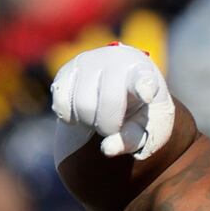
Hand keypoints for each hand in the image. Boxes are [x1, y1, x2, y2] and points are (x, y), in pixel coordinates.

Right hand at [50, 43, 175, 160]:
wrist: (121, 88)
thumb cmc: (140, 111)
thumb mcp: (148, 128)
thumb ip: (133, 140)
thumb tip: (107, 149)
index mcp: (143, 72)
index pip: (143, 79)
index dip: (144, 87)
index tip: (147, 94)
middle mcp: (115, 61)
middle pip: (109, 103)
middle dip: (110, 126)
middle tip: (114, 127)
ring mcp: (88, 62)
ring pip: (83, 105)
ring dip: (90, 123)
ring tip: (100, 118)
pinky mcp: (66, 70)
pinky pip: (61, 104)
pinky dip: (71, 118)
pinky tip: (83, 113)